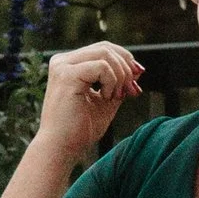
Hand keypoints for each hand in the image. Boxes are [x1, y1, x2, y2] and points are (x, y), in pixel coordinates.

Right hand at [34, 40, 143, 163]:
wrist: (61, 149)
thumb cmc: (79, 130)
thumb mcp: (106, 101)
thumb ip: (119, 84)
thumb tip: (137, 69)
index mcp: (68, 66)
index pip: (103, 50)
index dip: (125, 62)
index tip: (134, 85)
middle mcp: (62, 62)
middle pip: (106, 48)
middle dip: (126, 67)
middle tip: (130, 91)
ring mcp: (62, 66)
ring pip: (105, 54)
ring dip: (120, 76)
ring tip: (116, 97)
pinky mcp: (66, 75)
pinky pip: (102, 66)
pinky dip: (112, 82)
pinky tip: (106, 98)